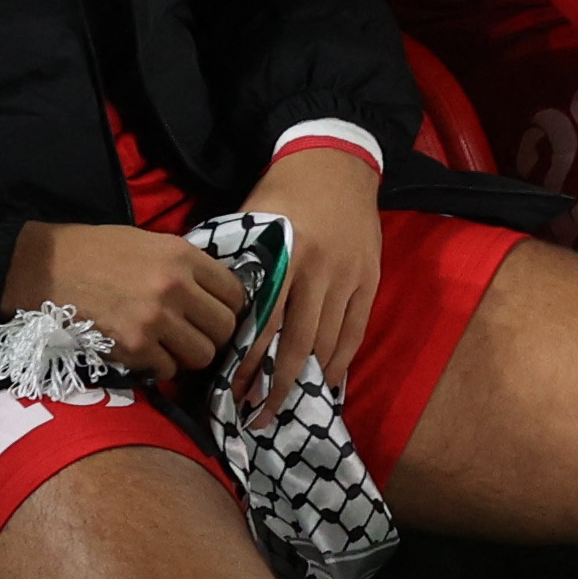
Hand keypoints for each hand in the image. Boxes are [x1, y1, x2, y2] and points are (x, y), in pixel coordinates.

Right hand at [4, 220, 245, 380]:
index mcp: (183, 256)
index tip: (215, 314)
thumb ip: (186, 267)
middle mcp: (175, 287)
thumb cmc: (96, 252)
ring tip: (169, 345)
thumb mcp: (150, 243)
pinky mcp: (133, 347)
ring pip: (202, 355)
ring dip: (188, 355)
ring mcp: (155, 320)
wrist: (44, 267)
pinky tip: (143, 351)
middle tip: (193, 334)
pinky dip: (159, 367)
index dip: (229, 308)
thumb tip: (218, 295)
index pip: (235, 293)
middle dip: (213, 336)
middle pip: (224, 328)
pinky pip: (168, 370)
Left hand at [224, 144, 385, 424]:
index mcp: (284, 256)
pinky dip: (341, 362)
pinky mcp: (369, 280)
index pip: (264, 323)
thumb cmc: (283, 193)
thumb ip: (236, 264)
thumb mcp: (252, 221)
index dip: (249, 364)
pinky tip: (328, 385)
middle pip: (297, 343)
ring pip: (328, 343)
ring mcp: (349, 277)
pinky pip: (355, 331)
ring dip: (307, 381)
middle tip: (256, 416)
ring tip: (285, 408)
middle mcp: (319, 270)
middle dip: (276, 385)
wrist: (336, 162)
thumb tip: (208, 311)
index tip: (232, 394)